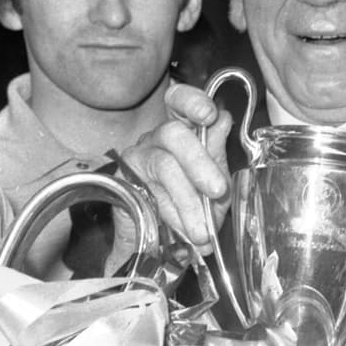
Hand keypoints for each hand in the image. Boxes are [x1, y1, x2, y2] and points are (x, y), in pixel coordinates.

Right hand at [118, 82, 232, 252]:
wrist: (162, 245)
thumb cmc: (192, 209)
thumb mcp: (214, 184)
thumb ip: (217, 154)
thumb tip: (223, 120)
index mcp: (183, 131)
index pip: (179, 100)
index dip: (193, 101)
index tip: (210, 115)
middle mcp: (156, 138)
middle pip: (173, 133)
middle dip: (200, 162)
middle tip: (218, 191)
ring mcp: (137, 158)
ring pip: (163, 166)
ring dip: (188, 200)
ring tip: (203, 230)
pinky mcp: (122, 182)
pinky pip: (146, 193)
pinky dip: (170, 215)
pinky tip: (182, 231)